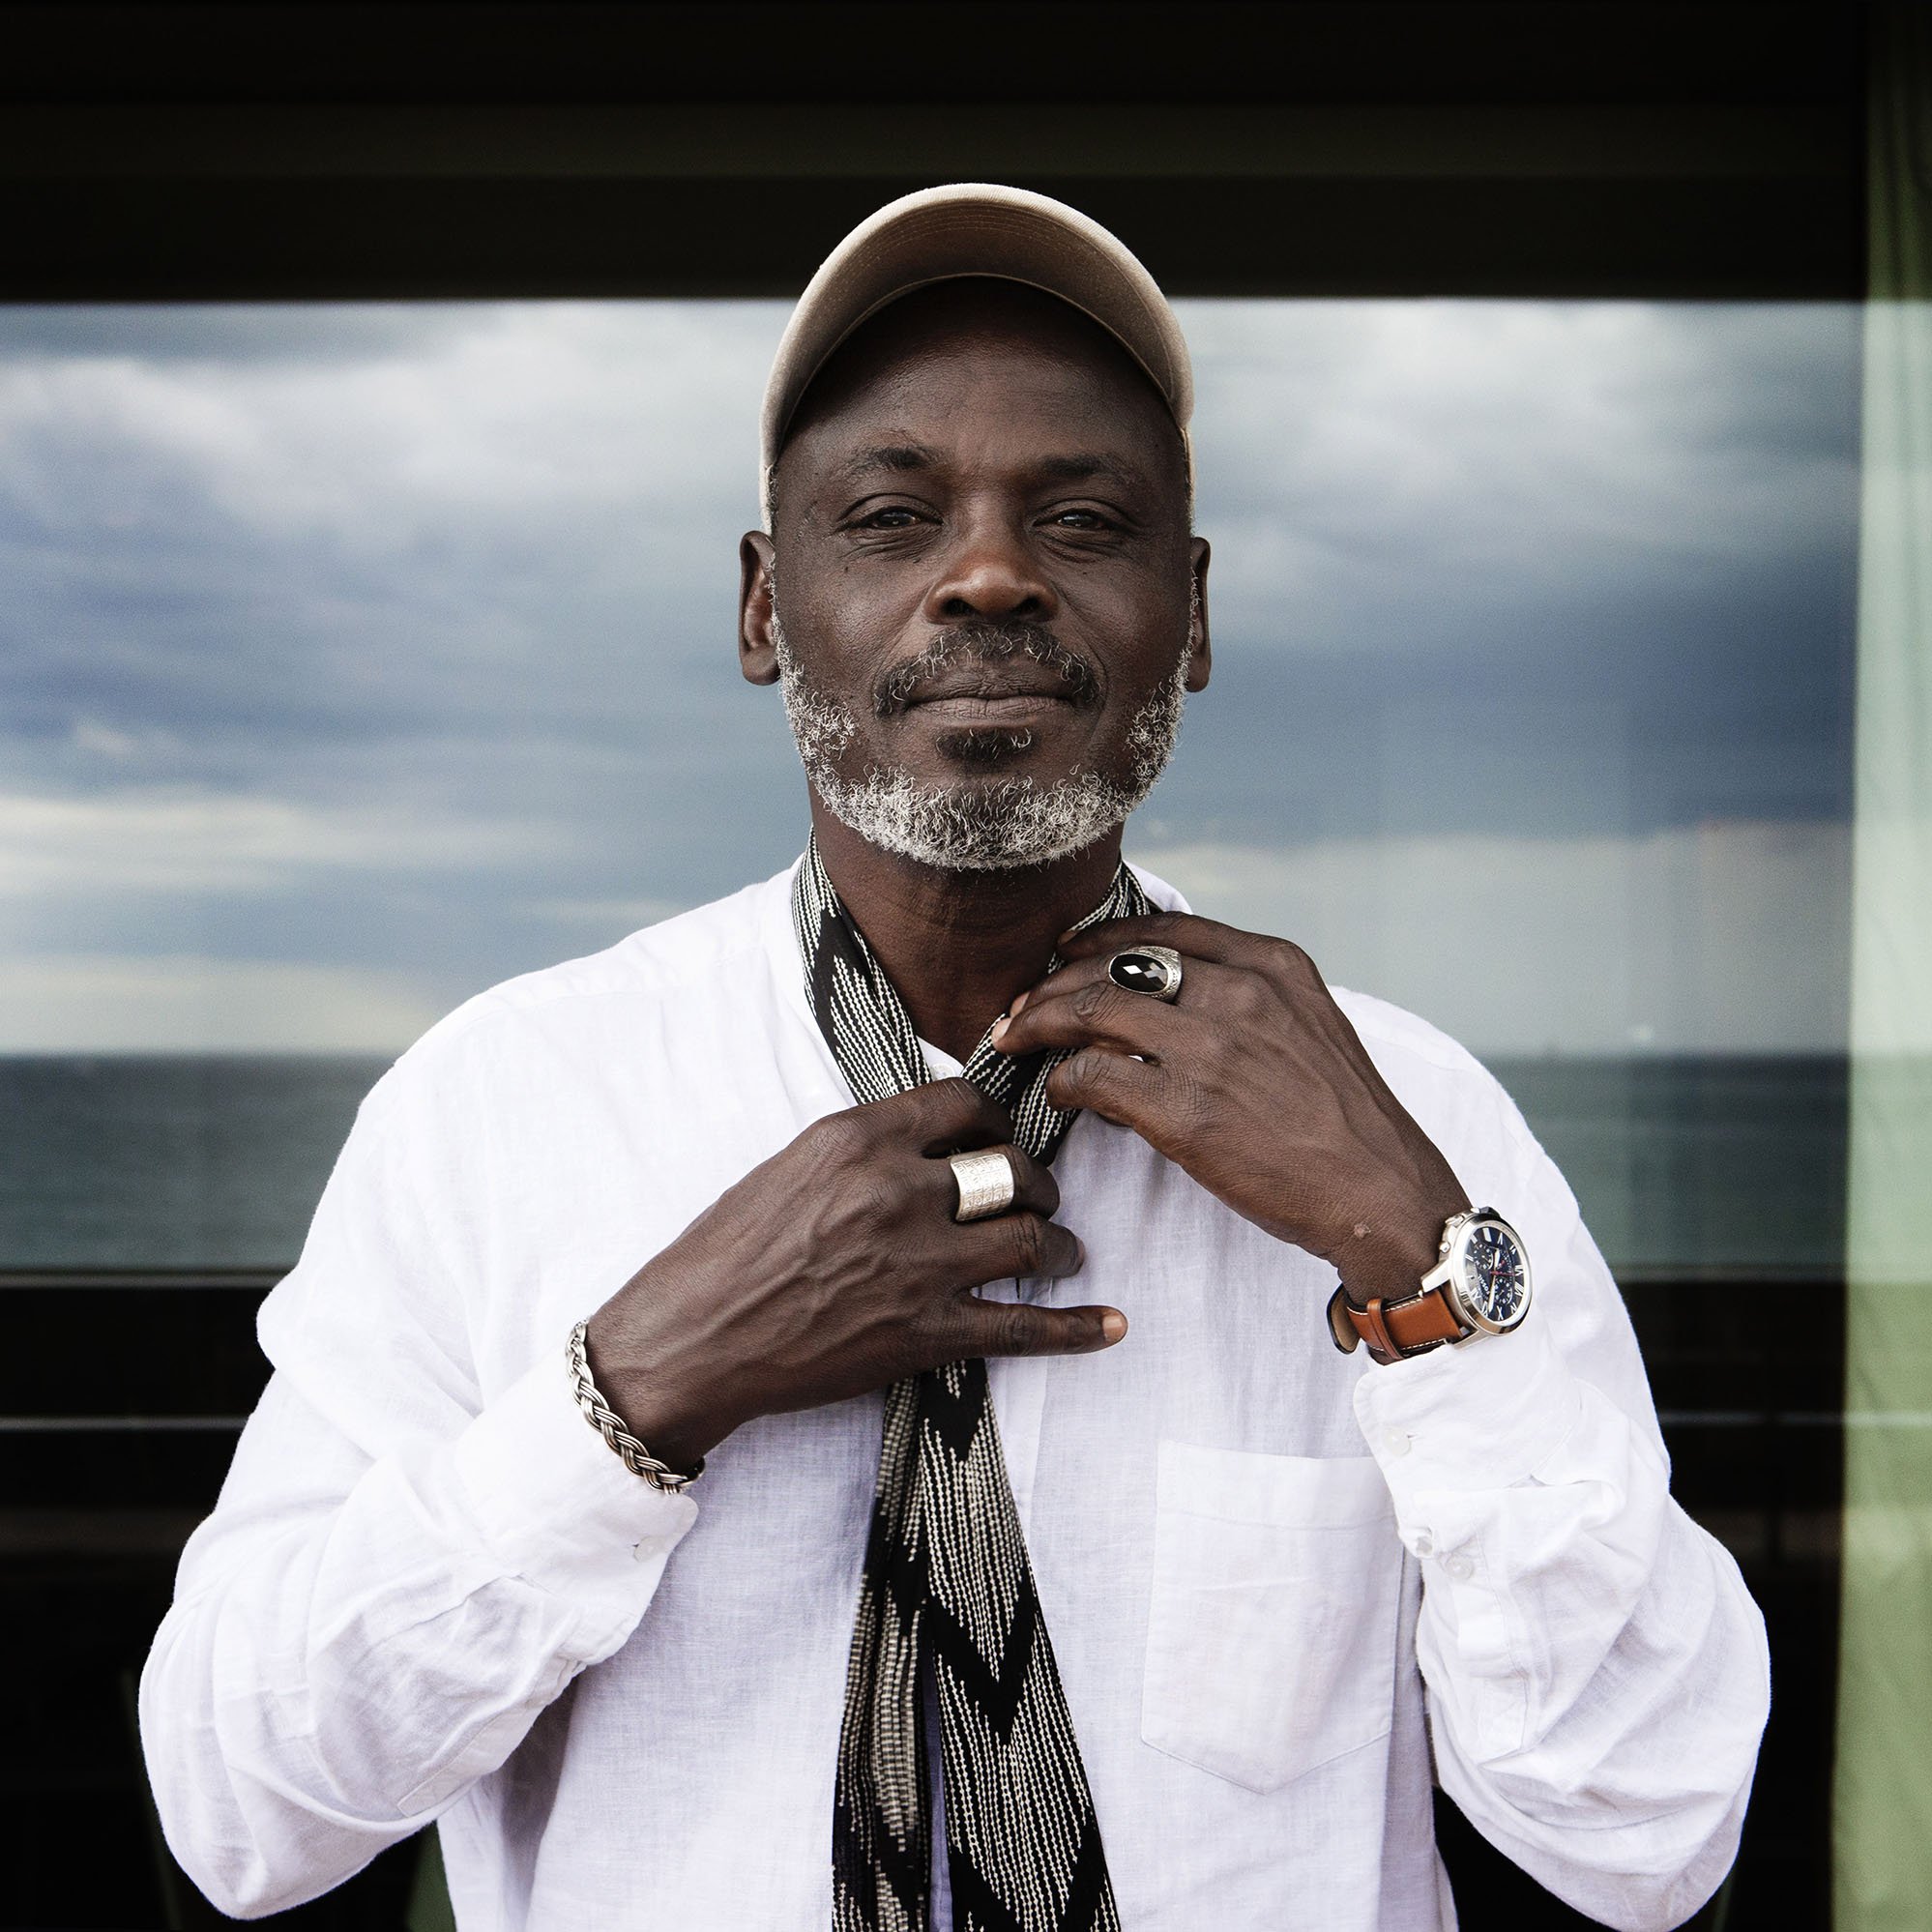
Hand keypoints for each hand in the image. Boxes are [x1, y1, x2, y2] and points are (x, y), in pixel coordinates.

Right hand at [584, 1078, 1122, 1469]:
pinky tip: (1109, 1325)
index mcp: (857, 1138)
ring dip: (1059, 1244)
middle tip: (1039, 1198)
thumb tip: (927, 1138)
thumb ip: (864, 1147)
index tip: (1003, 1135)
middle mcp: (895, 1191)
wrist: (690, 1341)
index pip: (965, 1102)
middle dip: (1037, 1184)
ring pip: (1028, 1237)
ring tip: (1063, 1252)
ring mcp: (915, 1265)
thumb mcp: (789, 1165)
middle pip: (1009, 1169)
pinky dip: (1075, 1329)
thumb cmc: (724, 1252)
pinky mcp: (923, 1334)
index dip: (997, 1119)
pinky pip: (1021, 1326)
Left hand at [991, 914, 1468, 1306]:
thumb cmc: (1345, 1123)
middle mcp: (1239, 992)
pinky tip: (1060, 1096)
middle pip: (1114, 964)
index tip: (1064, 957)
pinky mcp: (1185, 1109)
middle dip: (1055, 984)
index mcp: (1272, 964)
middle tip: (1021, 1009)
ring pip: (1090, 1009)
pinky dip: (1064, 1081)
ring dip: (1040, 1024)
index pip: (1162, 931)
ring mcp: (1210, 1048)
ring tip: (1016, 1042)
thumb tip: (1161, 1013)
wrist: (1382, 1193)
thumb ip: (1246, 1005)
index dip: (1099, 940)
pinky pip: (1092, 1075)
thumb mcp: (1310, 1030)